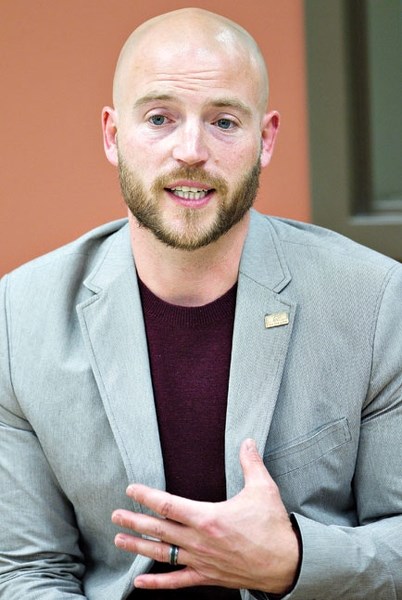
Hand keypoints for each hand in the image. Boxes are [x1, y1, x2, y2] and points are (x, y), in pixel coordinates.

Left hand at [112, 438, 299, 593]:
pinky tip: (139, 582)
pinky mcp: (208, 577)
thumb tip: (247, 440)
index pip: (168, 504)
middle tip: (115, 515)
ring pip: (163, 553)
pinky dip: (157, 583)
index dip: (146, 496)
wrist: (287, 563)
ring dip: (139, 546)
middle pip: (159, 529)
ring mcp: (201, 561)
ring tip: (119, 540)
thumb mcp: (263, 489)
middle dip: (134, 520)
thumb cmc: (273, 526)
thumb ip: (251, 463)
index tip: (131, 490)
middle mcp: (199, 540)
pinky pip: (177, 581)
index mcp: (208, 517)